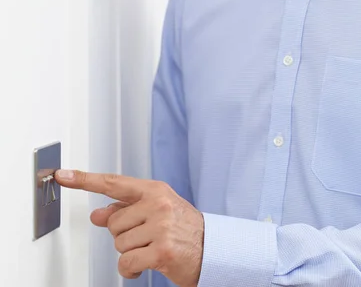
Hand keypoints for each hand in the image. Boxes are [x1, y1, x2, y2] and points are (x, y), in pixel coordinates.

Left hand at [55, 170, 203, 286]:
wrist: (212, 250)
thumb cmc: (182, 229)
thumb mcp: (156, 212)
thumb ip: (125, 210)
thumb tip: (97, 214)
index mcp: (154, 190)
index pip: (113, 183)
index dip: (84, 180)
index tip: (62, 176)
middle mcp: (157, 204)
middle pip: (113, 223)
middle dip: (124, 235)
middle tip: (146, 237)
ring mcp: (160, 227)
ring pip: (119, 243)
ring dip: (130, 252)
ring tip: (150, 248)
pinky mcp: (161, 251)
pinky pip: (126, 262)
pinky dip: (130, 269)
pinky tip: (145, 265)